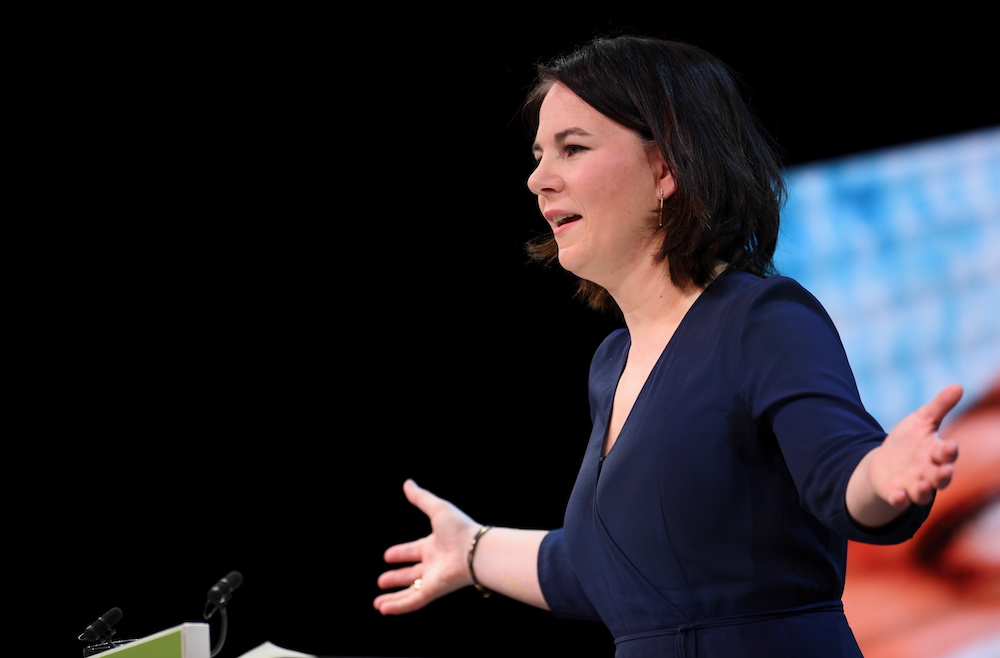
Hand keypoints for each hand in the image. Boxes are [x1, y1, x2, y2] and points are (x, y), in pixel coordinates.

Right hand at [373, 479, 478, 614]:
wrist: (475, 549)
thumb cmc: (459, 528)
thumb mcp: (437, 508)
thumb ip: (421, 498)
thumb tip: (408, 483)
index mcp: (434, 545)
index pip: (414, 551)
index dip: (401, 553)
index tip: (387, 555)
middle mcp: (433, 563)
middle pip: (411, 573)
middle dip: (396, 577)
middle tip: (381, 580)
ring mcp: (433, 578)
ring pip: (410, 591)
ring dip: (394, 597)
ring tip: (377, 604)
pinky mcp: (434, 591)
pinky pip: (413, 602)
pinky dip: (398, 606)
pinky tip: (384, 610)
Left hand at [869, 383, 963, 508]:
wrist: (885, 462)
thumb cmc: (910, 441)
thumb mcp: (922, 420)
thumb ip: (940, 406)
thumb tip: (958, 386)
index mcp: (936, 453)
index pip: (947, 454)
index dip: (949, 451)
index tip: (951, 446)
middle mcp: (928, 472)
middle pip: (940, 477)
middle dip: (944, 474)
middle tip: (946, 470)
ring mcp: (913, 485)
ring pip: (923, 493)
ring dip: (924, 490)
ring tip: (922, 484)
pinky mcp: (896, 493)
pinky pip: (899, 499)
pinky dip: (900, 499)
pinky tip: (898, 495)